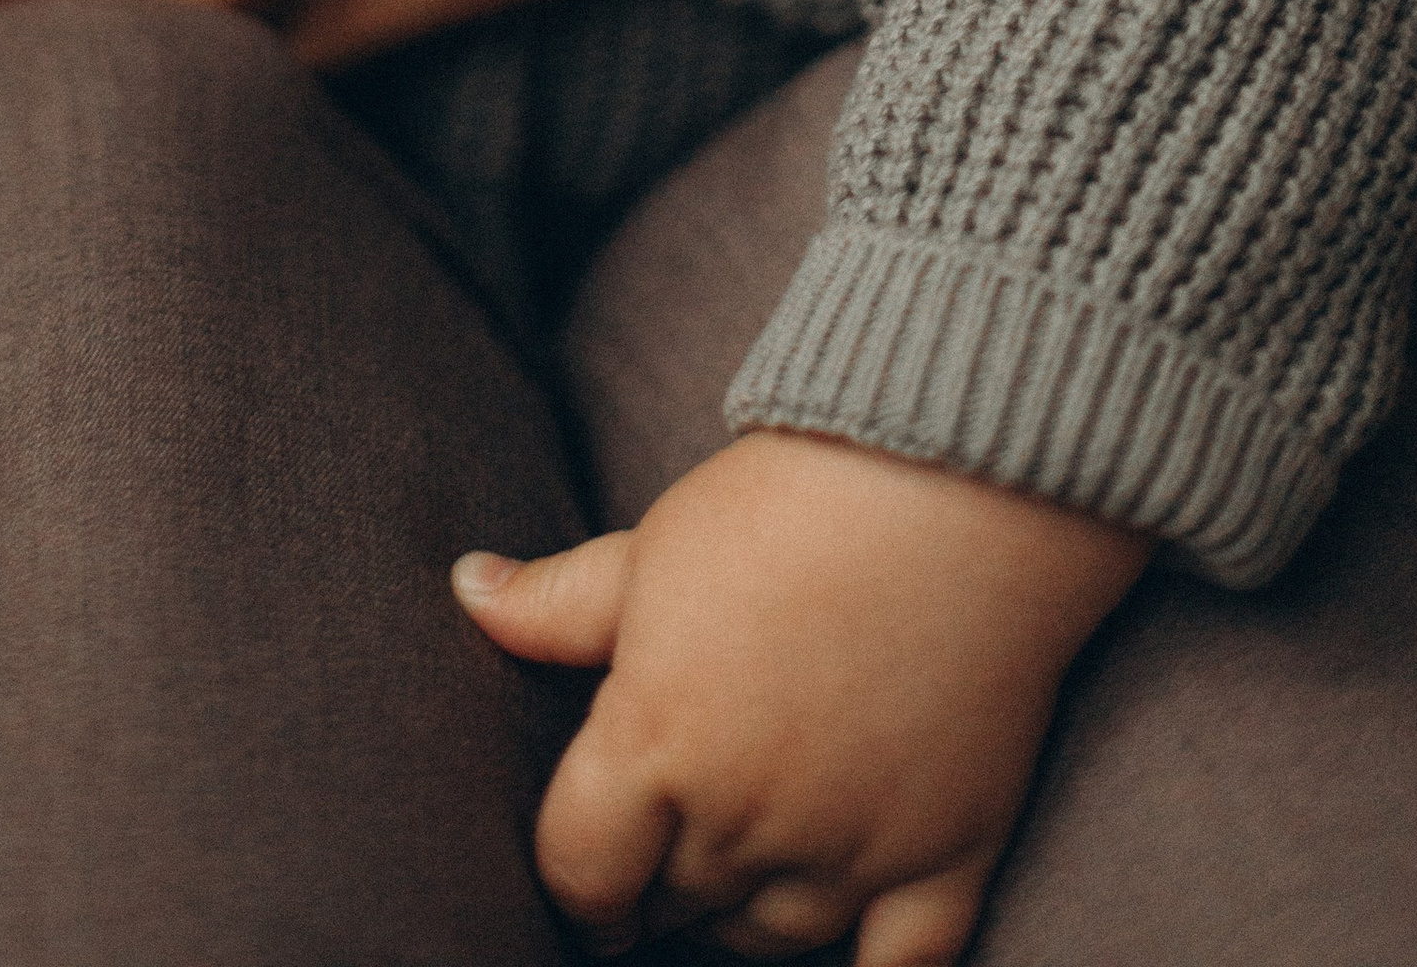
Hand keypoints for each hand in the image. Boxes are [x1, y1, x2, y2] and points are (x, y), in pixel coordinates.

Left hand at [454, 431, 1150, 960]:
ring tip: (734, 864)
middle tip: (659, 846)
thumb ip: (552, 602)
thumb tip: (464, 588)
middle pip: (673, 903)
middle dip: (655, 881)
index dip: (570, 879)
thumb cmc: (782, 508)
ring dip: (740, 914)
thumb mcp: (646, 547)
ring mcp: (850, 852)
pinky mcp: (947, 860)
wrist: (951, 494)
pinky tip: (841, 951)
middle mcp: (745, 820)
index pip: (579, 869)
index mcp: (657, 745)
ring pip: (768, 938)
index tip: (580, 874)